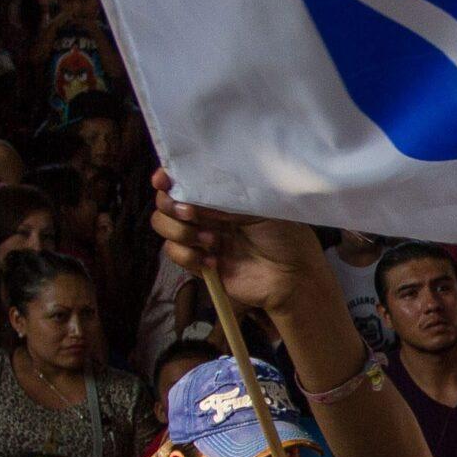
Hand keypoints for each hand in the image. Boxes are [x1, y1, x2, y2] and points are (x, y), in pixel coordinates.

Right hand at [151, 168, 337, 314]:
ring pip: (165, 227)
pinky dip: (189, 256)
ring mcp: (201, 238)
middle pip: (166, 203)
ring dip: (181, 231)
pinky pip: (175, 253)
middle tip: (189, 212)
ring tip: (211, 240)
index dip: (169, 179)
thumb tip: (191, 192)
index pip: (186, 181)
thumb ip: (225, 198)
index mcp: (223, 196)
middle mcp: (208, 214)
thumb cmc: (286, 237)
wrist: (293, 277)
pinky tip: (214, 261)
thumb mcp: (260, 207)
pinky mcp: (198, 264)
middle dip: (170, 204)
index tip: (163, 180)